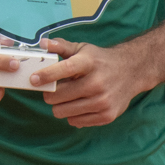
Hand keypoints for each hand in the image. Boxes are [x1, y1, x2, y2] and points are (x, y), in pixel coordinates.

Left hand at [31, 37, 151, 127]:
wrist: (131, 71)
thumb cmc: (100, 60)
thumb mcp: (82, 49)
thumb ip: (61, 47)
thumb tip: (42, 43)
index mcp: (89, 63)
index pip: (64, 69)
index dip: (46, 75)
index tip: (33, 79)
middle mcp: (97, 83)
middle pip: (58, 96)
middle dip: (51, 94)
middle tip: (55, 89)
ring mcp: (103, 101)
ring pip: (63, 112)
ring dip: (60, 105)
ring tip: (69, 97)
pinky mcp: (107, 116)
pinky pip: (75, 121)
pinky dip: (72, 114)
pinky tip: (80, 104)